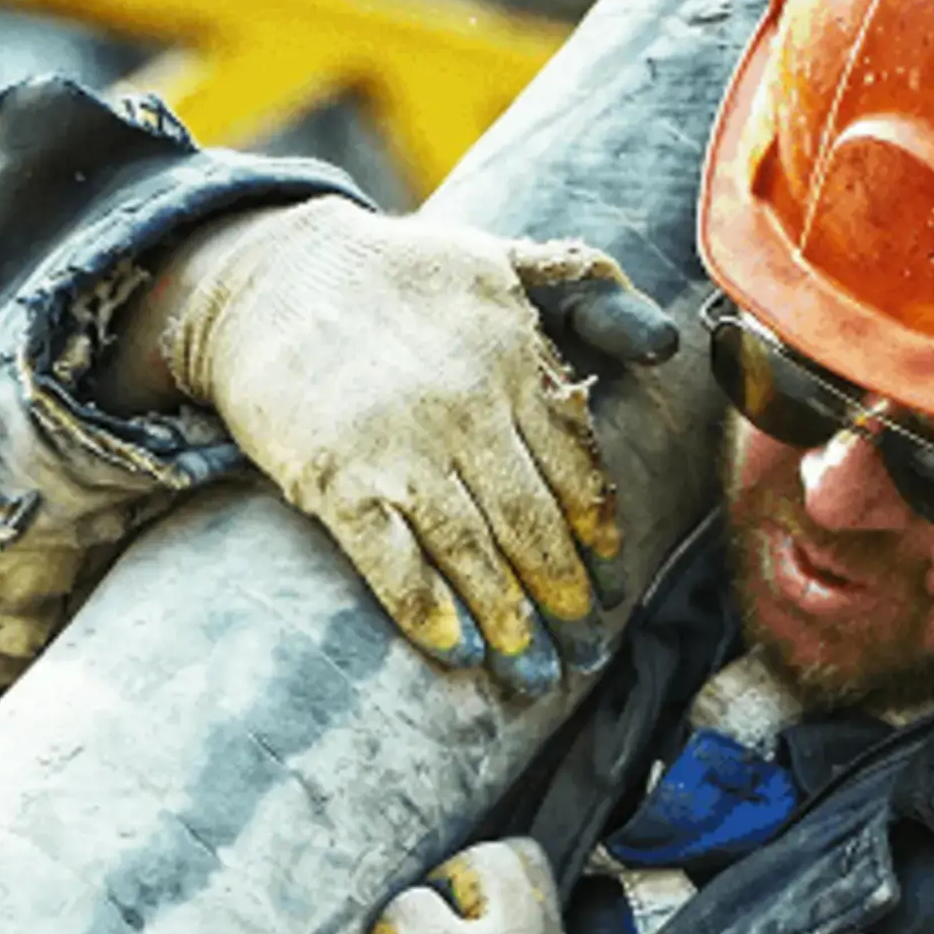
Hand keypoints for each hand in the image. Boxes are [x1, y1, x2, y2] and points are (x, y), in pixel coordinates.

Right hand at [154, 199, 679, 690]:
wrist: (267, 275)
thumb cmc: (393, 274)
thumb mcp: (498, 256)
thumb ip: (584, 292)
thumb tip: (665, 343)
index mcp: (514, 357)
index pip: (577, 470)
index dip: (598, 540)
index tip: (611, 589)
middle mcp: (467, 407)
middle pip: (535, 526)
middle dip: (566, 600)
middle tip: (584, 652)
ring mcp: (399, 448)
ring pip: (475, 555)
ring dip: (512, 625)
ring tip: (534, 676)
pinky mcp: (335, 481)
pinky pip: (393, 563)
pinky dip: (429, 614)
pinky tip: (460, 651)